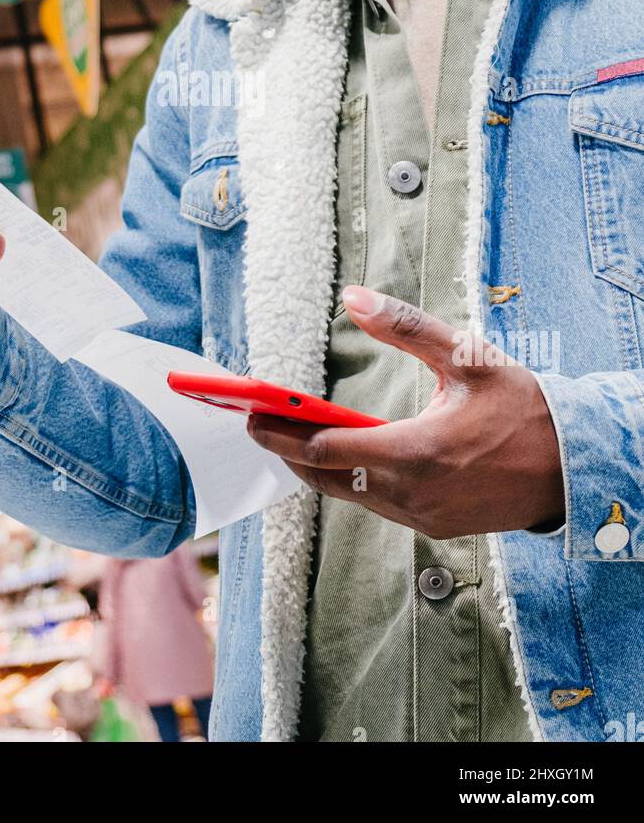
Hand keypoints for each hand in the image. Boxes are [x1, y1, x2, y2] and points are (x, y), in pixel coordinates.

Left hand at [247, 286, 565, 536]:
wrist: (573, 466)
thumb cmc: (522, 407)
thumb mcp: (466, 356)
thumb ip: (406, 326)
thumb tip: (354, 297)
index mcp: (418, 452)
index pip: (326, 451)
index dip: (280, 433)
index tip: (249, 413)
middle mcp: (413, 494)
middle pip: (326, 478)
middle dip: (286, 449)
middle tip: (255, 420)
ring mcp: (422, 516)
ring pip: (349, 494)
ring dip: (316, 466)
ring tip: (287, 433)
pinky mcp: (432, 525)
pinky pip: (375, 503)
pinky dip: (348, 479)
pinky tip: (337, 455)